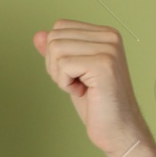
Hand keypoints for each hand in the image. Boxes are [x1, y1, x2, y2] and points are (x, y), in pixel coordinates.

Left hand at [32, 19, 154, 156]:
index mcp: (105, 33)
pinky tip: (83, 92)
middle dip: (55, 66)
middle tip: (77, 83)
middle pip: (54, 38)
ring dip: (60, 76)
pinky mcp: (103, 64)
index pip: (59, 27)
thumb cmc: (96, 103)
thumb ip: (57, 52)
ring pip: (56, 50)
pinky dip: (65, 84)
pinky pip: (63, 65)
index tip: (75, 73)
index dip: (56, 54)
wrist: (117, 129)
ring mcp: (109, 49)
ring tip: (81, 87)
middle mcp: (110, 36)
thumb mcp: (71, 73)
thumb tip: (38, 35)